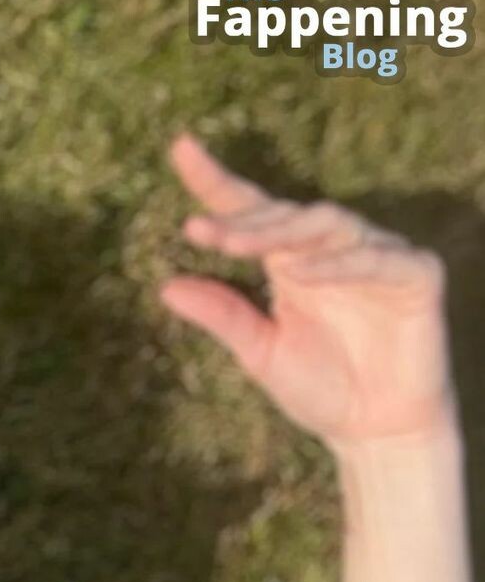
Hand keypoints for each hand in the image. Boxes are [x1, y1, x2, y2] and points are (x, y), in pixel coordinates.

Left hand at [159, 131, 457, 452]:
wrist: (376, 431)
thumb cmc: (321, 390)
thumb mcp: (262, 354)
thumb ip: (223, 317)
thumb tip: (166, 288)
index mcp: (291, 261)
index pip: (252, 210)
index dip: (218, 181)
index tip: (180, 149)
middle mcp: (332, 249)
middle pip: (286, 215)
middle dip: (242, 222)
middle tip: (200, 231)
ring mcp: (378, 255)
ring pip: (329, 224)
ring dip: (282, 232)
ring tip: (236, 245)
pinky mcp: (416, 274)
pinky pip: (375, 258)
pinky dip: (339, 264)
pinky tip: (302, 273)